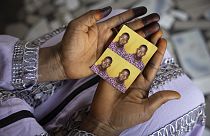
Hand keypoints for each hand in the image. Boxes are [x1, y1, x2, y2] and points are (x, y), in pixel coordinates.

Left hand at [38, 6, 160, 80]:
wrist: (63, 62)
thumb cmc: (68, 43)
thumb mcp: (77, 26)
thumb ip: (91, 16)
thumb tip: (107, 8)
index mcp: (102, 28)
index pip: (120, 19)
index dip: (132, 14)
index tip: (144, 10)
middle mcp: (108, 38)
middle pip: (129, 30)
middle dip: (143, 25)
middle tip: (157, 21)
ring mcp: (110, 50)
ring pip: (130, 43)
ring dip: (143, 38)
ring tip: (156, 33)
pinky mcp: (109, 61)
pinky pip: (125, 56)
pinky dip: (135, 54)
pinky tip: (145, 51)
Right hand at [80, 31, 180, 135]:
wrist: (105, 121)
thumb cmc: (126, 117)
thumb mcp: (146, 109)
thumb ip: (159, 99)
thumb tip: (177, 95)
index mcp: (143, 84)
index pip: (152, 66)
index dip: (158, 53)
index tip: (164, 41)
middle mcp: (133, 76)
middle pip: (142, 57)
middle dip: (149, 44)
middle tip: (155, 31)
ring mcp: (121, 73)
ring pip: (130, 55)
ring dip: (136, 42)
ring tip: (143, 30)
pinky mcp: (109, 72)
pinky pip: (115, 59)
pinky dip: (119, 48)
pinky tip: (124, 38)